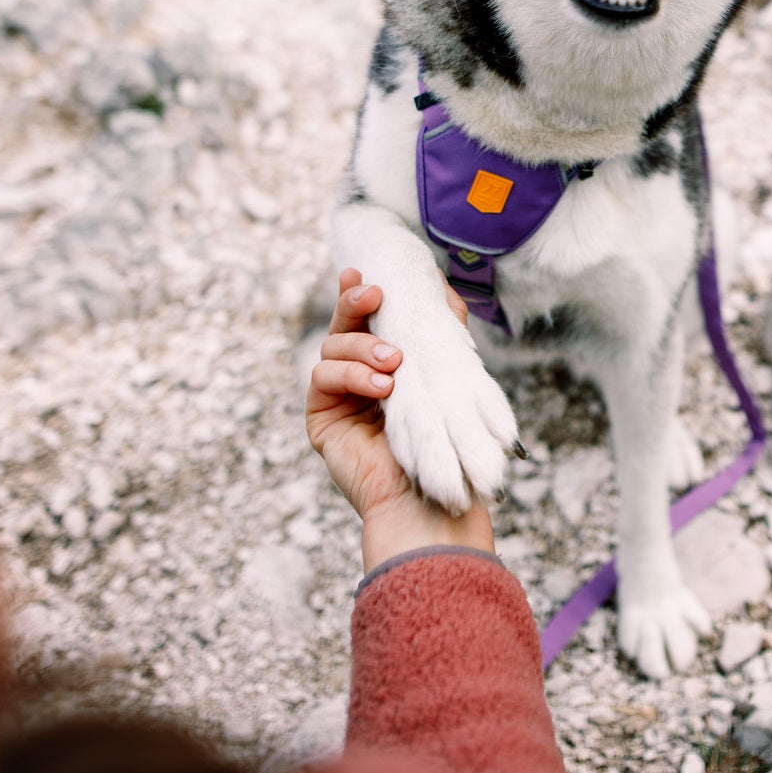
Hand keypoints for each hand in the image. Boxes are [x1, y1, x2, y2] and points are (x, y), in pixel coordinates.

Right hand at [306, 270, 495, 569]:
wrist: (431, 499)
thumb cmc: (446, 443)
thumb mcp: (450, 378)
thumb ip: (444, 332)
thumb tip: (444, 289)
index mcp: (387, 362)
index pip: (369, 318)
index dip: (361, 292)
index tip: (366, 272)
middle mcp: (358, 375)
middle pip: (343, 324)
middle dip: (354, 302)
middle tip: (373, 292)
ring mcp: (337, 396)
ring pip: (332, 345)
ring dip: (362, 345)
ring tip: (394, 363)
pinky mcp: (321, 417)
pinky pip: (322, 376)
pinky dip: (350, 374)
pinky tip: (380, 387)